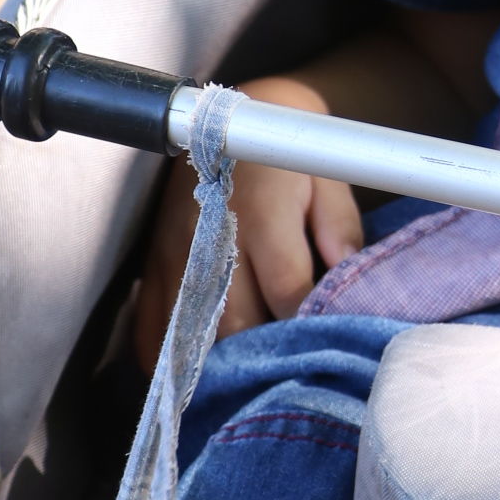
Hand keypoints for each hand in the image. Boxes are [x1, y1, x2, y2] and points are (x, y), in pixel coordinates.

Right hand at [133, 76, 362, 366]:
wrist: (226, 118)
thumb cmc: (286, 152)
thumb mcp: (327, 177)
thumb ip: (342, 230)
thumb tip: (350, 281)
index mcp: (260, 211)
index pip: (286, 288)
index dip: (309, 322)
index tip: (328, 339)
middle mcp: (209, 235)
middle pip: (232, 322)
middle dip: (264, 355)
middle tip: (289, 372)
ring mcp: (174, 253)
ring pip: (189, 333)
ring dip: (219, 365)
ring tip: (245, 382)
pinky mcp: (152, 264)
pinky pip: (150, 327)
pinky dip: (171, 358)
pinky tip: (196, 374)